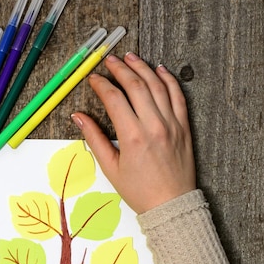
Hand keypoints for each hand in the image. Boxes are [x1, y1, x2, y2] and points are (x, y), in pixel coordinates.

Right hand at [71, 53, 195, 213]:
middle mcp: (153, 125)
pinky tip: (159, 70)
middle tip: (109, 61)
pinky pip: (178, 96)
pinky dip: (169, 80)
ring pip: (157, 86)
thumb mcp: (110, 167)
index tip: (93, 79)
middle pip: (136, 86)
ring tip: (131, 57)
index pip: (114, 99)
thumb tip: (78, 117)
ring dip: (143, 68)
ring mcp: (172, 124)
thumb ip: (94, 138)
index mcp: (132, 136)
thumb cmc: (139, 190)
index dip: (101, 85)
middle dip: (120, 69)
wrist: (171, 205)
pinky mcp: (184, 127)